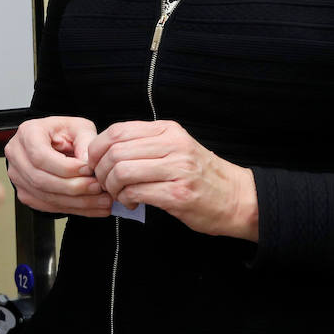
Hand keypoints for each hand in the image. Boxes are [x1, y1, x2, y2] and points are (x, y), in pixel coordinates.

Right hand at [4, 116, 111, 216]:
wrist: (54, 143)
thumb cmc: (64, 133)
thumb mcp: (79, 127)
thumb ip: (86, 142)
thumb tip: (88, 164)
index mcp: (28, 133)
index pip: (40, 156)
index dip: (65, 167)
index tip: (88, 169)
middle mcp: (17, 155)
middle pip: (41, 180)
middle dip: (73, 187)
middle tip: (97, 187)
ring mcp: (18, 177)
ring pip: (46, 196)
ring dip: (77, 201)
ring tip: (101, 200)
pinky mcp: (26, 193)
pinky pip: (48, 206)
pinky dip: (73, 209)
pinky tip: (92, 206)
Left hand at [87, 120, 257, 239]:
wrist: (238, 198)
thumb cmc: (201, 175)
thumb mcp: (176, 147)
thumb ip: (146, 144)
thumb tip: (104, 150)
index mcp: (168, 131)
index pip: (117, 131)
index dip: (96, 148)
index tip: (95, 163)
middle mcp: (173, 145)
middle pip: (115, 152)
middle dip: (101, 171)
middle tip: (105, 183)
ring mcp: (177, 169)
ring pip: (122, 172)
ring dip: (112, 187)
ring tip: (119, 194)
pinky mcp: (178, 194)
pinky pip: (136, 192)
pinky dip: (125, 199)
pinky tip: (131, 203)